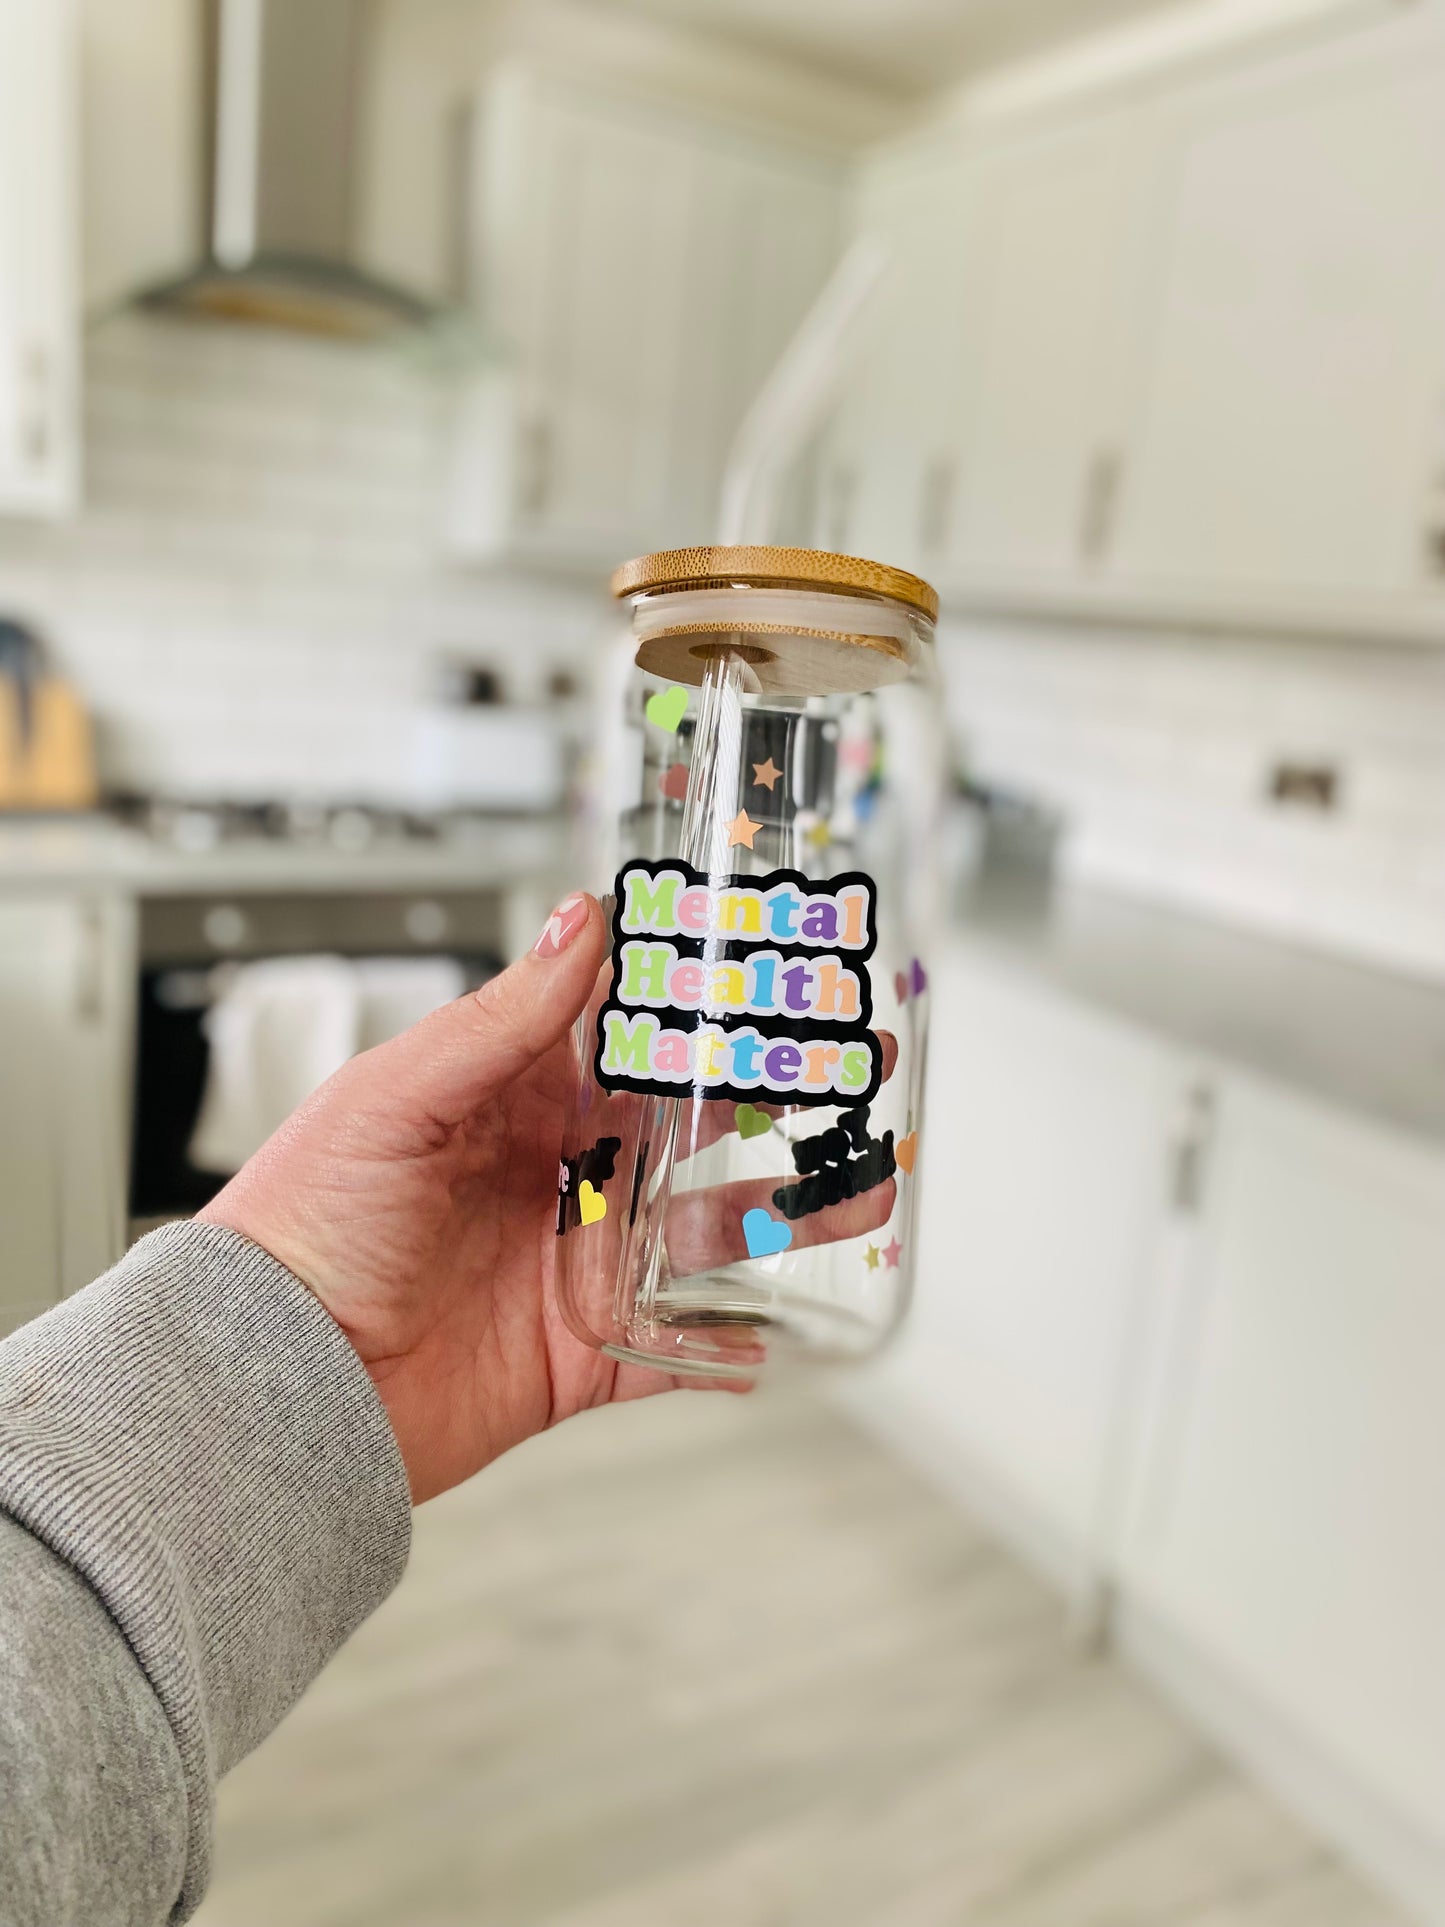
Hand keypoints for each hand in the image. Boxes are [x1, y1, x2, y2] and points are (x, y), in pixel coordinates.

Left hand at [199, 892, 892, 1502]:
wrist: (278, 1384)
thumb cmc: (303, 1224)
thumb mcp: (395, 1099)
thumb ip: (499, 1020)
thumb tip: (578, 920)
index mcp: (512, 1097)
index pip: (625, 1031)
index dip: (695, 998)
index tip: (770, 961)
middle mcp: (556, 1173)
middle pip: (688, 1127)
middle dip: (769, 1099)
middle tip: (848, 1068)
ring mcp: (576, 1262)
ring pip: (704, 1232)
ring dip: (784, 1215)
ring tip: (861, 1195)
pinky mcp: (581, 1351)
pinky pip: (675, 1348)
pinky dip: (727, 1345)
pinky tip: (781, 1331)